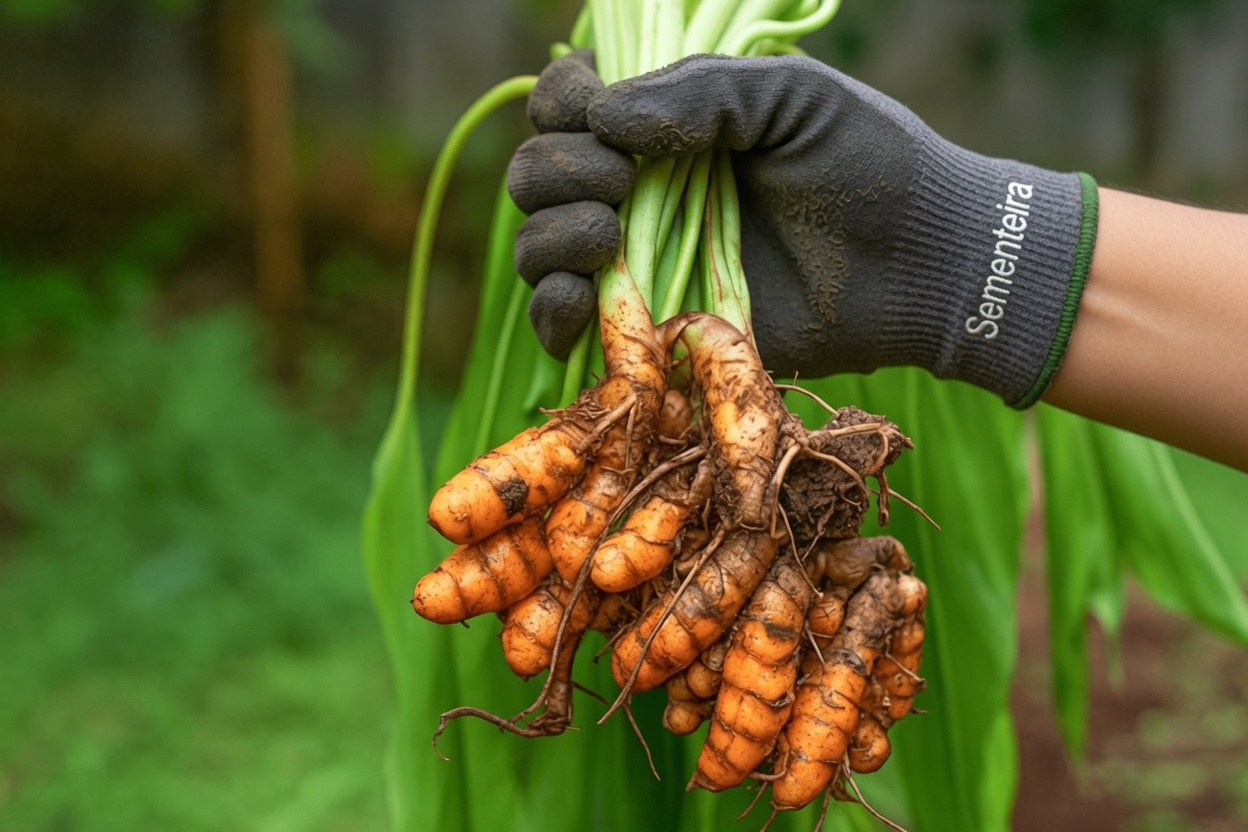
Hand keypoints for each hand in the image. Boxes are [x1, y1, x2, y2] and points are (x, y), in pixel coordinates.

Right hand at [509, 53, 1095, 406]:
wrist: (919, 263)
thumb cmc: (866, 165)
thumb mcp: (789, 95)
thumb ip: (698, 90)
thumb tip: (601, 118)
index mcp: (665, 126)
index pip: (566, 105)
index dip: (559, 103)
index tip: (595, 110)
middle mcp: (640, 192)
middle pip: (536, 175)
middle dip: (558, 171)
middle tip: (622, 180)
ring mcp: (643, 263)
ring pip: (536, 248)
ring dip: (553, 234)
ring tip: (610, 233)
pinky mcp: (656, 330)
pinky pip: (566, 325)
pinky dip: (555, 312)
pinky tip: (583, 297)